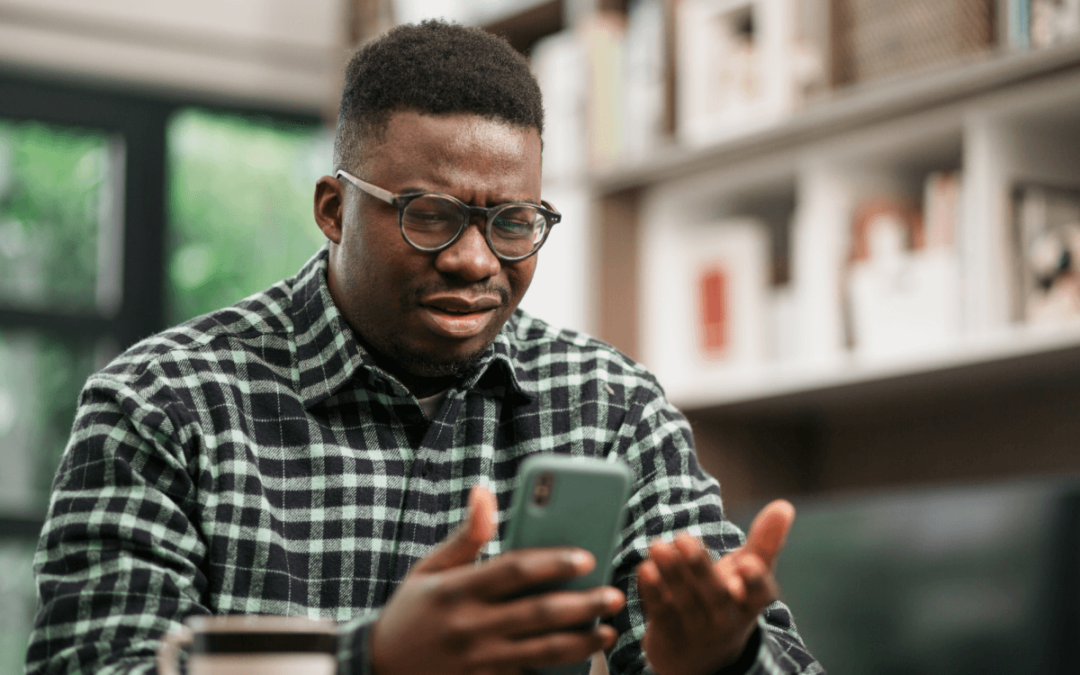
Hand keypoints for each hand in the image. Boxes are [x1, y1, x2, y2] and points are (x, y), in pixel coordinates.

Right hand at [370, 485, 625, 674]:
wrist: (379, 667)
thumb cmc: (411, 609)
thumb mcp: (430, 568)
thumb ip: (466, 535)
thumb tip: (485, 491)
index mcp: (456, 589)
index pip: (514, 570)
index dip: (553, 562)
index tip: (586, 556)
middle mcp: (469, 625)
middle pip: (537, 613)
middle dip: (582, 605)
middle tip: (614, 596)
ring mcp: (477, 660)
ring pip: (540, 651)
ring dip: (580, 642)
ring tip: (608, 631)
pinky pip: (527, 674)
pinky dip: (557, 667)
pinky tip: (582, 658)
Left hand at [636, 500, 794, 674]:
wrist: (699, 657)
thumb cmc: (730, 601)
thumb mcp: (749, 575)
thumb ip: (765, 542)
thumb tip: (784, 505)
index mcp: (751, 603)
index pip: (760, 594)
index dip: (755, 580)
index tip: (747, 563)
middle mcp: (726, 619)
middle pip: (715, 595)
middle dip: (700, 568)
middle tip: (685, 539)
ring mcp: (697, 630)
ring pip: (684, 601)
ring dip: (671, 573)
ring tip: (658, 545)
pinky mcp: (668, 635)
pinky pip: (660, 612)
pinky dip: (652, 592)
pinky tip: (645, 568)